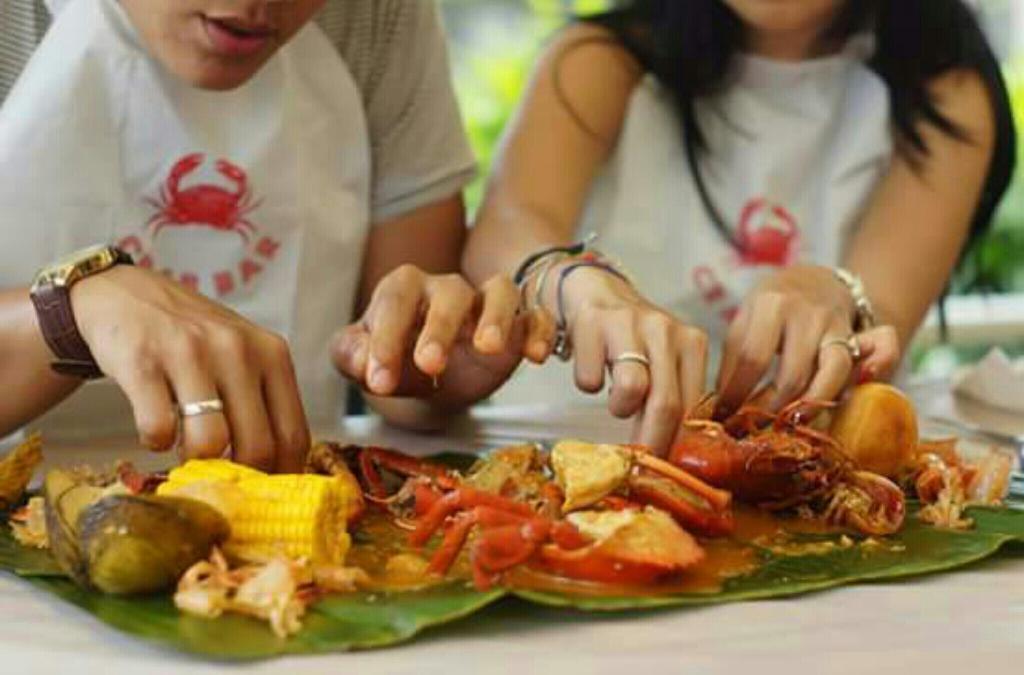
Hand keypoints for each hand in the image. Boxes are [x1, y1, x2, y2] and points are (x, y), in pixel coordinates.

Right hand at [71, 266, 308, 471]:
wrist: (124, 293)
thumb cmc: (193, 339)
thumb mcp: (243, 357)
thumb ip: (263, 404)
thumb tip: (276, 477)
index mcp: (272, 354)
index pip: (294, 435)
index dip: (283, 478)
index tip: (267, 497)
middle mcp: (238, 350)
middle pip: (258, 446)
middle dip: (240, 479)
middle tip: (222, 484)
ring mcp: (190, 353)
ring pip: (210, 443)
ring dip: (196, 463)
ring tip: (187, 453)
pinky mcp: (142, 361)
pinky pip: (158, 429)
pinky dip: (155, 442)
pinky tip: (155, 429)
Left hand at [331, 266, 536, 408]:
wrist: (427, 379)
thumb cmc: (394, 359)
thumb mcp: (360, 360)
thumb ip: (350, 355)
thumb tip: (363, 360)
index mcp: (404, 288)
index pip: (395, 302)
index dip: (385, 340)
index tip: (378, 382)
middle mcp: (447, 289)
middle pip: (451, 293)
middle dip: (439, 327)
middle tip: (428, 365)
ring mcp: (486, 304)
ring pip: (500, 291)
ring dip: (496, 317)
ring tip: (487, 348)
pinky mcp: (517, 326)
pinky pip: (536, 318)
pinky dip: (540, 331)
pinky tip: (535, 356)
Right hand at [543, 264, 708, 453]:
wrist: (590, 285)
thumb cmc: (629, 335)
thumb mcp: (661, 359)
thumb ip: (672, 395)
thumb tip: (674, 451)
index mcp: (691, 342)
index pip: (694, 406)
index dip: (679, 442)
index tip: (667, 463)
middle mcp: (665, 329)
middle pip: (667, 403)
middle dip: (651, 442)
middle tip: (638, 461)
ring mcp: (628, 323)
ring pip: (632, 387)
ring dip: (619, 407)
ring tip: (616, 402)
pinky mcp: (592, 322)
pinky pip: (590, 378)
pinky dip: (588, 385)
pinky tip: (592, 370)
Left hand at [716, 265, 900, 414]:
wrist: (814, 281)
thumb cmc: (771, 309)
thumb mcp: (745, 320)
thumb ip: (735, 355)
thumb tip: (723, 403)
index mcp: (771, 305)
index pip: (752, 358)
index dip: (738, 393)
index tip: (725, 414)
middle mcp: (807, 314)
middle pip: (792, 375)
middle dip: (772, 409)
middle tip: (756, 427)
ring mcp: (836, 326)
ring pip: (833, 373)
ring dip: (811, 407)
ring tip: (790, 425)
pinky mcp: (860, 338)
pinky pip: (871, 361)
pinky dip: (862, 381)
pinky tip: (839, 404)